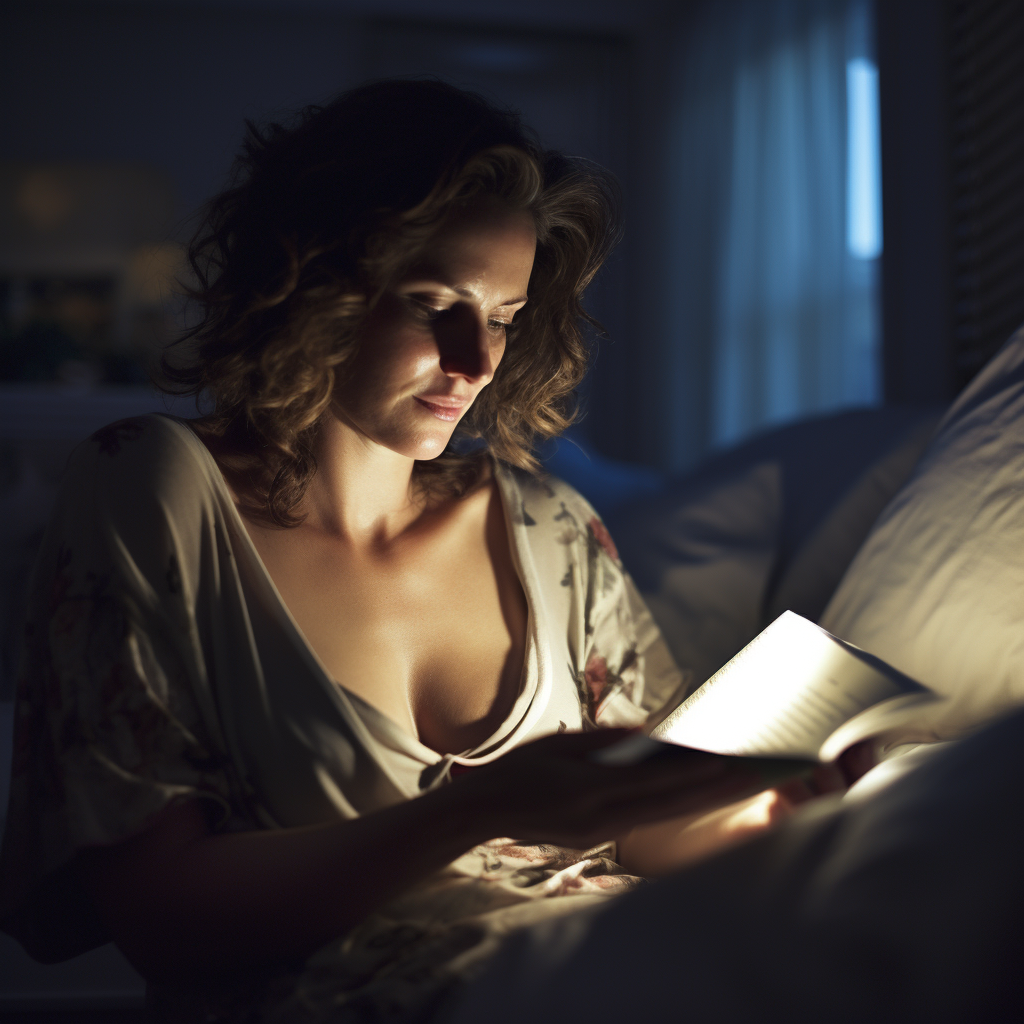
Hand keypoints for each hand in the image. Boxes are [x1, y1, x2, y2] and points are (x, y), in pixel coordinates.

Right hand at [449, 728, 758, 849]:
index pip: (652, 782)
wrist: (485, 811)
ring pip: (664, 815)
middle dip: (715, 790)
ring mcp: (600, 834)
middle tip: (756, 776)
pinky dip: (677, 807)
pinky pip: (647, 820)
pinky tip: (700, 795)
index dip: (692, 773)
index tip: (728, 762)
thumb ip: (603, 741)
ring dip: (705, 800)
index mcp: (588, 790)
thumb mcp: (557, 743)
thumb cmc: (518, 768)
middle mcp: (600, 818)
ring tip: (741, 786)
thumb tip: (648, 735)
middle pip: (669, 804)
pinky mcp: (598, 839)